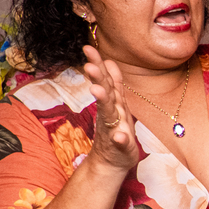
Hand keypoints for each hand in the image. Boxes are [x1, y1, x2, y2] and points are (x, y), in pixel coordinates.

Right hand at [82, 46, 137, 172]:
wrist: (112, 161)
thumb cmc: (116, 130)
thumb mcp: (117, 104)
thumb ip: (114, 85)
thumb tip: (109, 62)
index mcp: (112, 102)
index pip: (105, 80)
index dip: (97, 64)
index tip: (88, 47)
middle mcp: (110, 113)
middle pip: (105, 92)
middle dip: (97, 78)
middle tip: (89, 64)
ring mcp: (113, 128)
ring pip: (109, 113)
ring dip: (103, 101)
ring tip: (97, 90)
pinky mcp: (120, 145)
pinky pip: (120, 141)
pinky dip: (120, 138)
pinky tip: (120, 136)